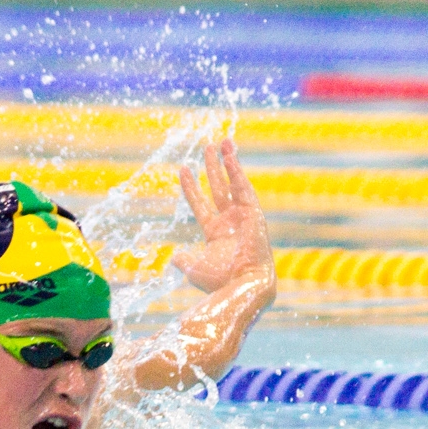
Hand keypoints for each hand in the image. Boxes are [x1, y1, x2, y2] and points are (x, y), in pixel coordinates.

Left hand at [171, 139, 274, 293]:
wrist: (240, 286)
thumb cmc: (219, 281)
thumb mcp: (194, 269)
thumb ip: (184, 260)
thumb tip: (174, 257)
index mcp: (216, 233)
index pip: (200, 204)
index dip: (191, 187)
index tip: (183, 169)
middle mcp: (230, 222)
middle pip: (219, 188)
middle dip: (213, 168)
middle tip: (209, 147)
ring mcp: (242, 217)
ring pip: (234, 184)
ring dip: (228, 163)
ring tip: (222, 142)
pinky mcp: (254, 214)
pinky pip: (244, 189)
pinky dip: (237, 172)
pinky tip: (229, 157)